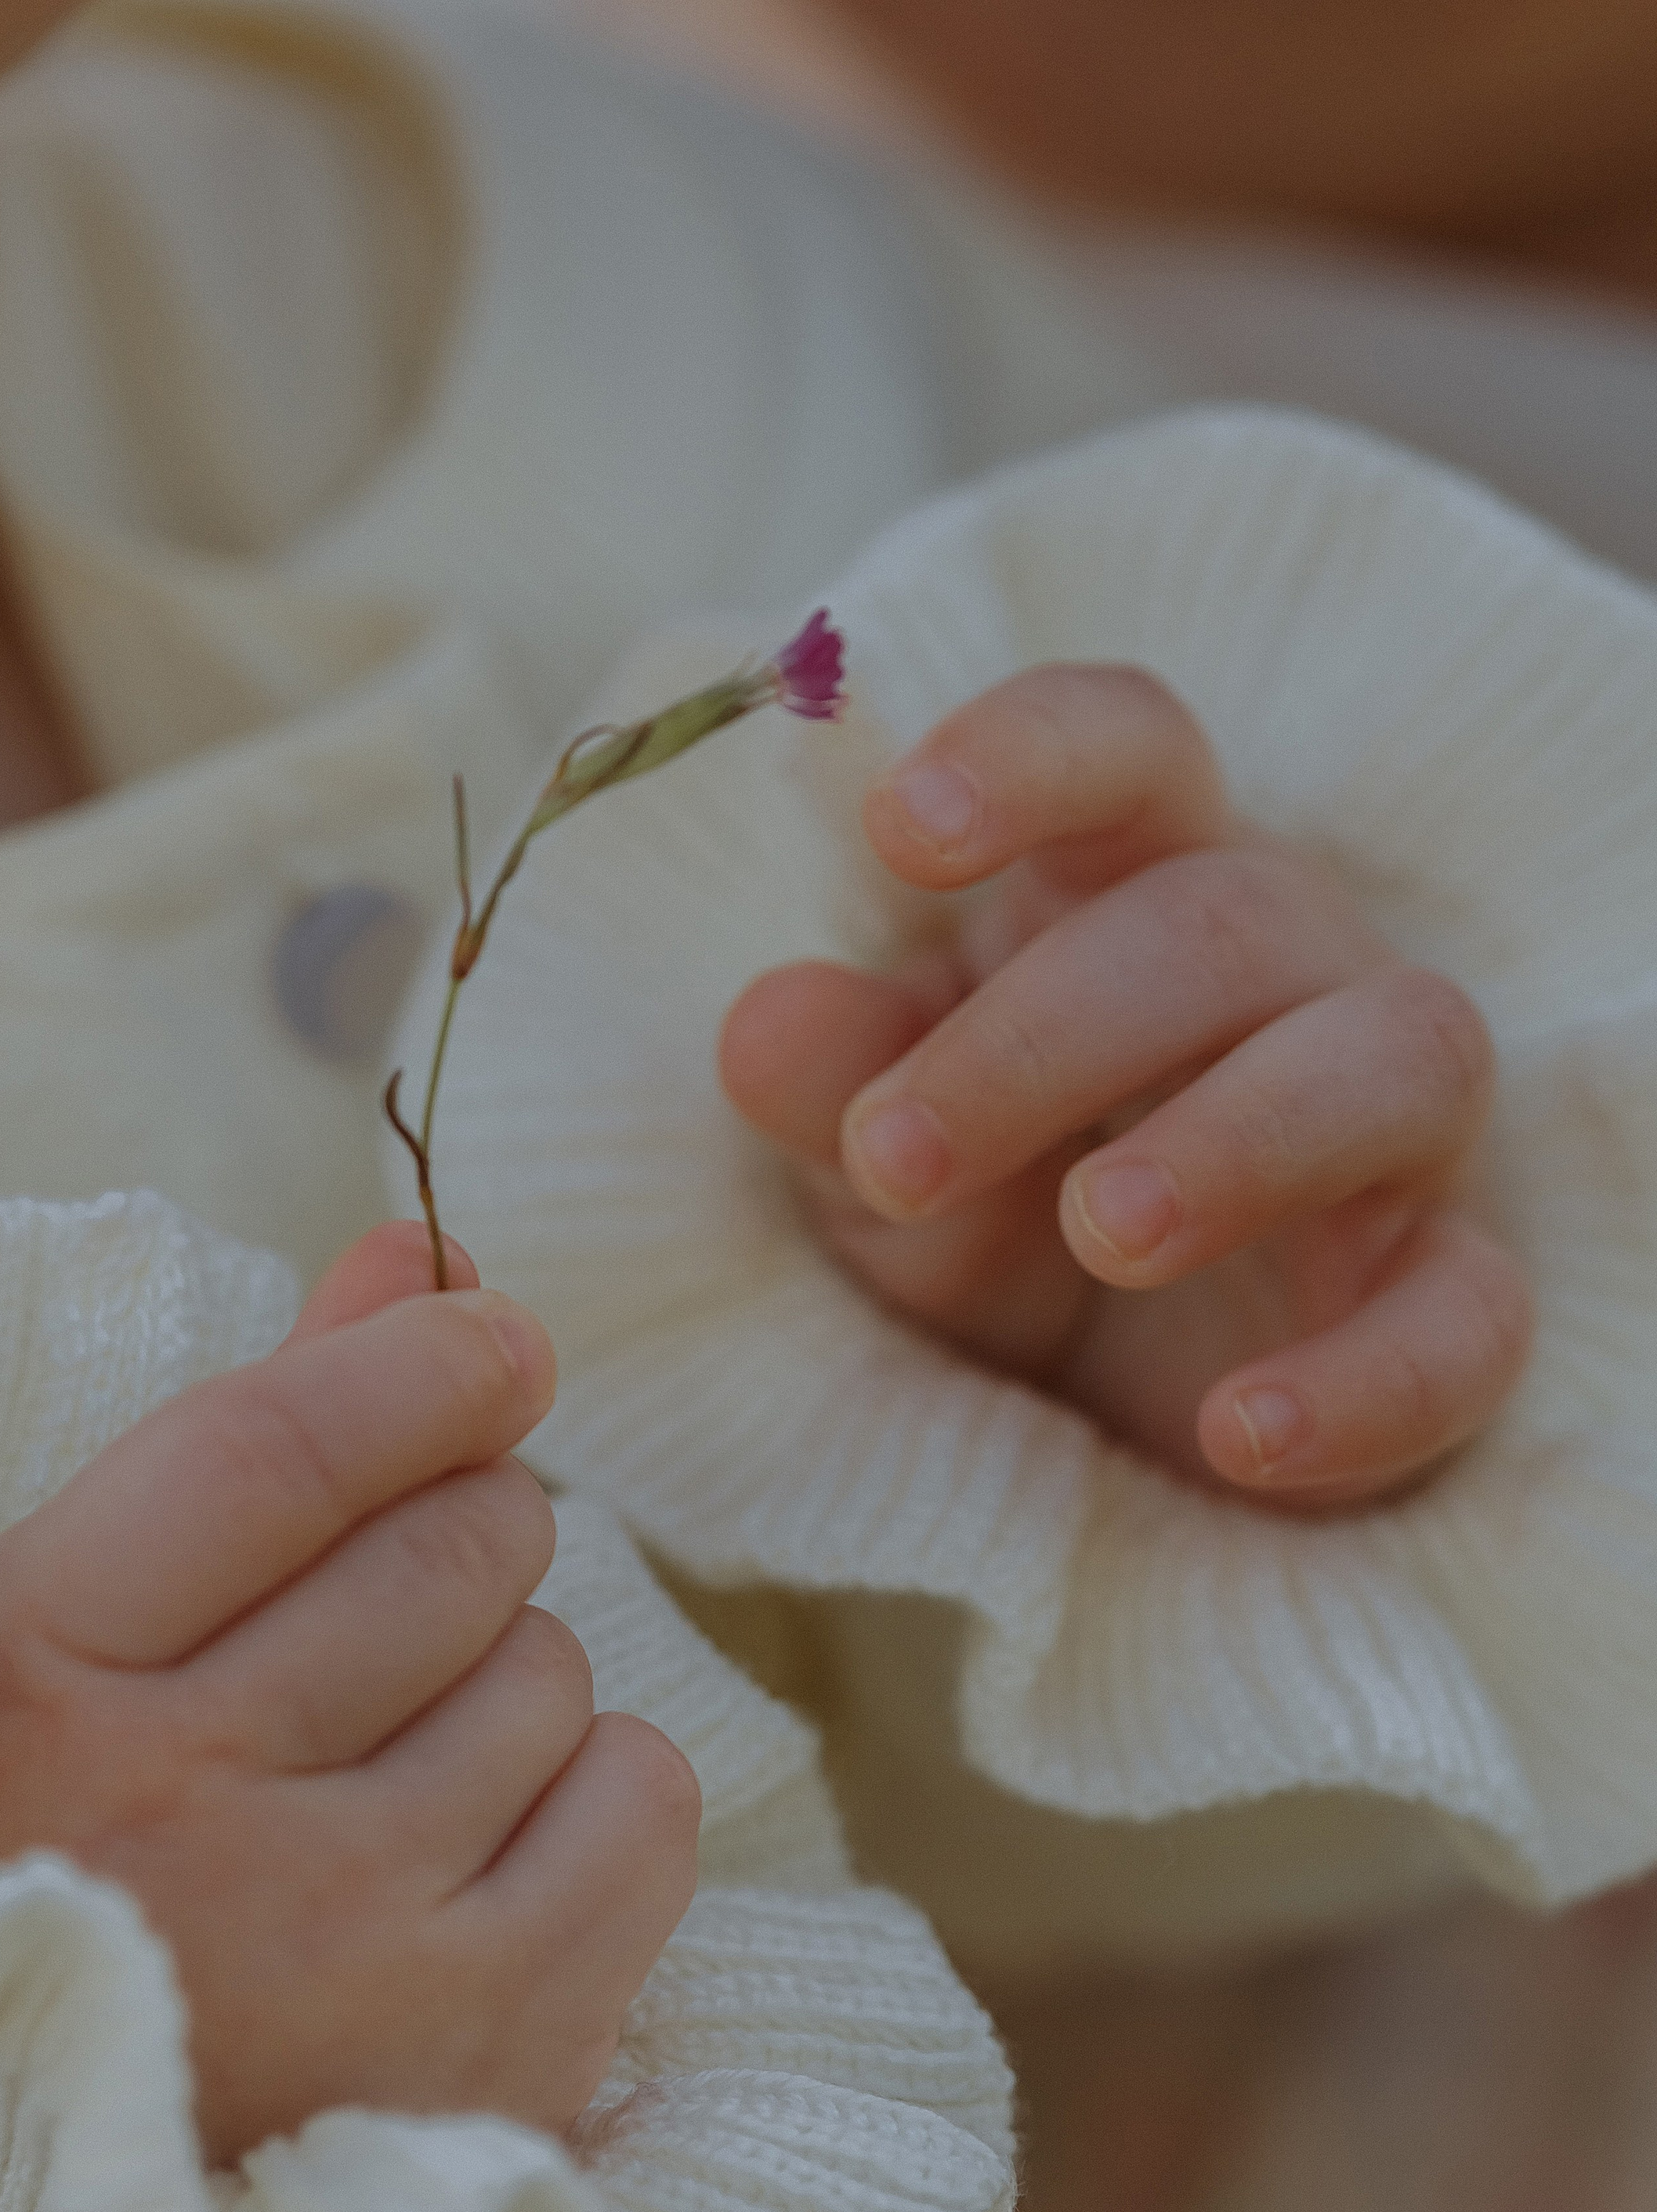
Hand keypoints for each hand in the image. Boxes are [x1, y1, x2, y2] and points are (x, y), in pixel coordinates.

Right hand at [0, 1223, 699, 2166]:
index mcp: (31, 1680)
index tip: (490, 1336)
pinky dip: (601, 1800)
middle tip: (396, 1618)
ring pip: (553, 1672)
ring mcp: (340, 1944)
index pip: (275, 1452)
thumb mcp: (83, 1638)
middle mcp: (177, 1810)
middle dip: (465, 1536)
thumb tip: (420, 1251)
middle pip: (452, 1547)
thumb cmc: (65, 1859)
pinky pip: (646, 1804)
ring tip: (394, 1785)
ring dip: (511, 1688)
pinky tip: (494, 1858)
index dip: (415, 1365)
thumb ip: (259, 1428)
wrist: (35, 2200)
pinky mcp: (482, 2055)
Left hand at [721, 665, 1531, 1504]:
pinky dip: (1372, 1379)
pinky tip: (1236, 1437)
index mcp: (1124, 895)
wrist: (1107, 1415)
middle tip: (902, 1161)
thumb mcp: (884, 1164)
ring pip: (1404, 1055)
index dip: (1032, 756)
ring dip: (1248, 1136)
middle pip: (1227, 917)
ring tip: (1104, 1232)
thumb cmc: (993, 1218)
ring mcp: (1394, 1132)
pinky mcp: (1444, 1294)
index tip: (901, 829)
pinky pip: (1471, 1314)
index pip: (1126, 748)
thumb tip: (766, 1023)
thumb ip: (835, 1091)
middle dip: (1050, 1032)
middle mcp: (1289, 975)